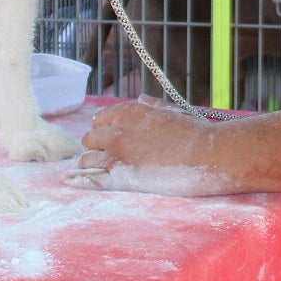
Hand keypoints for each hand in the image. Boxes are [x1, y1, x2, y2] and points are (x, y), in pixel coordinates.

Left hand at [64, 97, 240, 196]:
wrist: (207, 155)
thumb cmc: (197, 133)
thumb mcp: (173, 112)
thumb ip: (152, 106)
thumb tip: (141, 97)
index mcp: (129, 111)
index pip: (100, 120)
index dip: (104, 131)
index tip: (110, 140)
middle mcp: (117, 129)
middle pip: (90, 139)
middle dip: (97, 148)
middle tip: (107, 158)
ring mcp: (116, 153)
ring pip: (86, 159)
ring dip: (91, 165)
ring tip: (98, 173)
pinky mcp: (119, 175)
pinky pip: (90, 178)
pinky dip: (81, 181)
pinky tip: (72, 183)